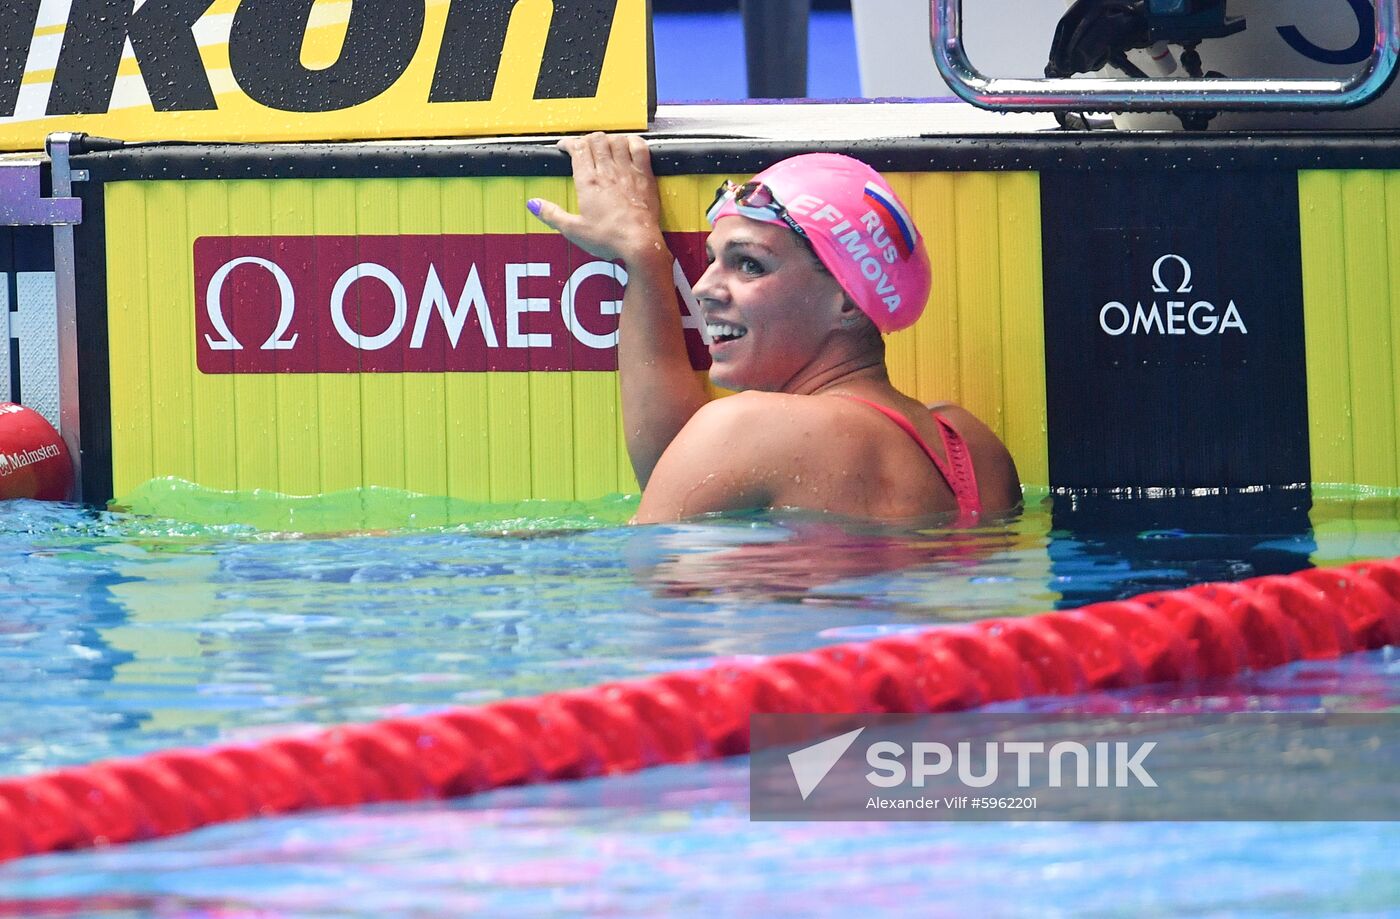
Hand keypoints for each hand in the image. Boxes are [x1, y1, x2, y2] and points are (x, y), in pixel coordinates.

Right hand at [528, 132, 667, 263]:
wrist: (639, 243)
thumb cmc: (610, 238)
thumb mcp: (574, 230)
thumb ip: (552, 215)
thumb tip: (534, 205)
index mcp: (588, 182)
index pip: (577, 148)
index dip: (569, 142)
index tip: (565, 147)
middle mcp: (608, 171)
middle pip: (596, 139)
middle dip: (587, 139)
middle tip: (584, 147)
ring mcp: (628, 171)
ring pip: (616, 139)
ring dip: (608, 139)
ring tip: (604, 146)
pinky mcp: (645, 175)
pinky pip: (640, 147)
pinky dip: (633, 141)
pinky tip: (628, 145)